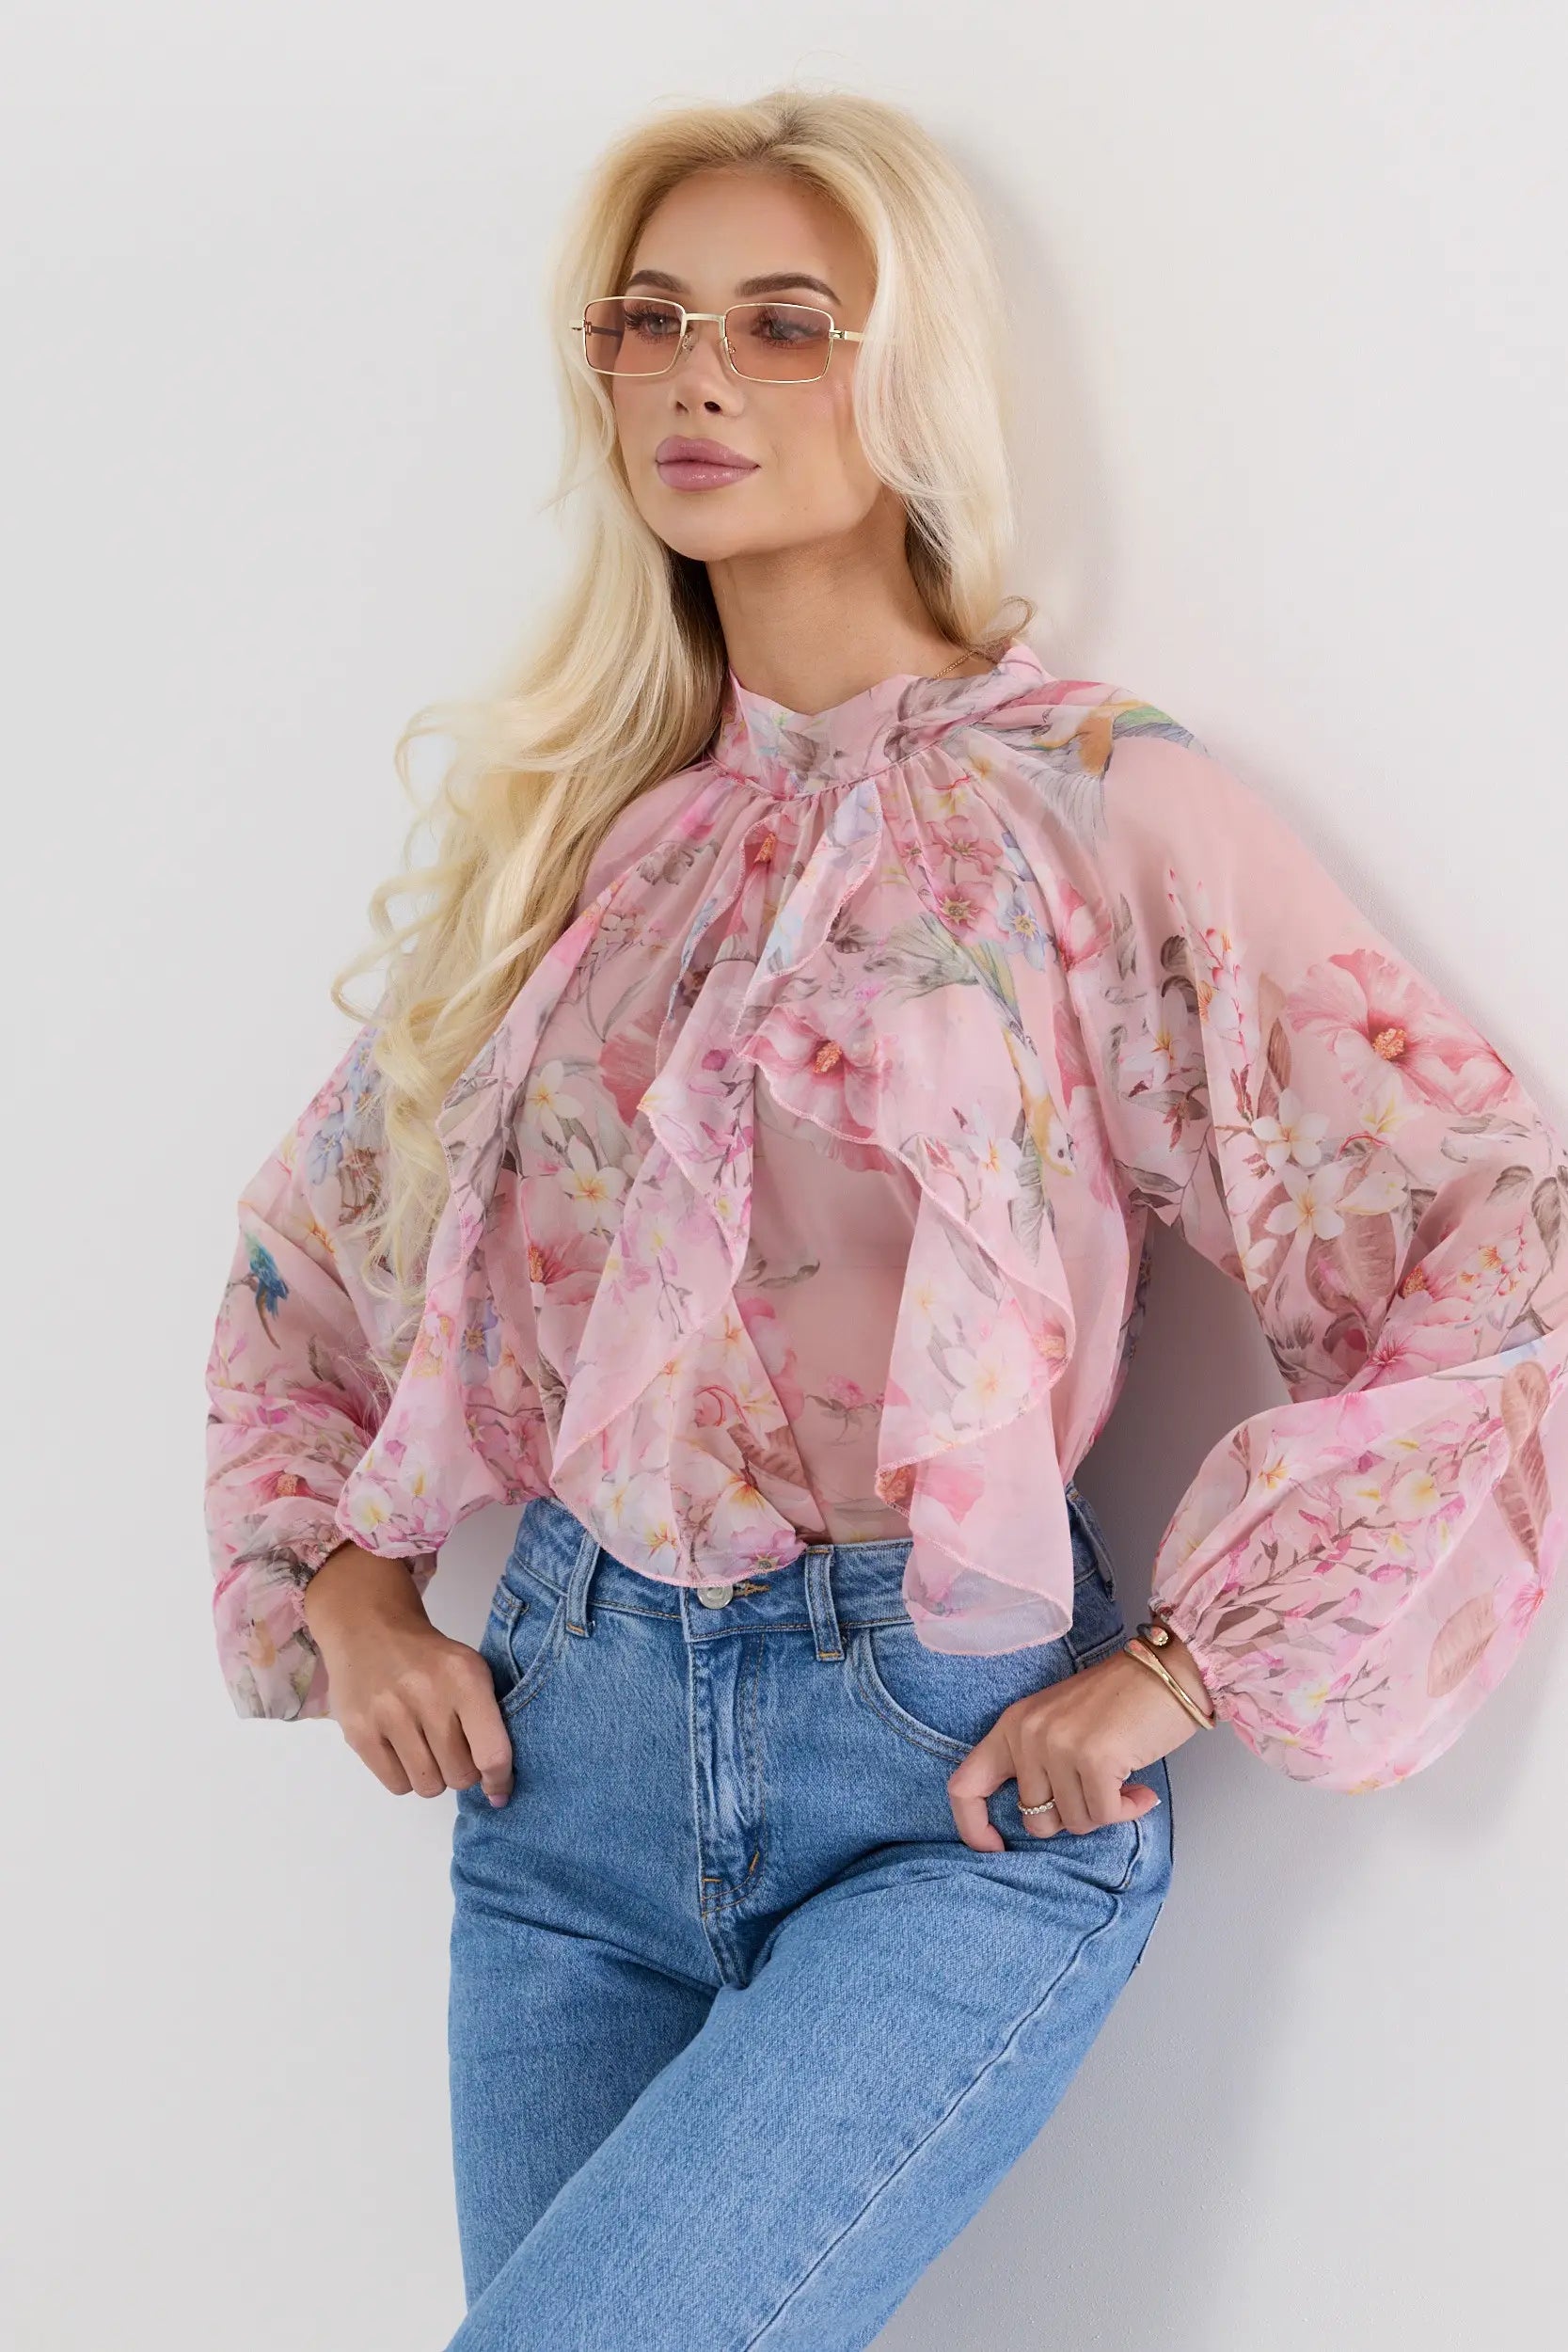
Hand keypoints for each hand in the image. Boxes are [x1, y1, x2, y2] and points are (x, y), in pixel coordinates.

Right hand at [302, 1543, 514, 1806]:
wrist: (371, 1628)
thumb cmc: (431, 1658)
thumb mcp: (471, 1672)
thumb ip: (490, 1723)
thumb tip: (497, 1791)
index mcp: (465, 1678)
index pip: (491, 1752)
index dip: (499, 1780)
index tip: (498, 1789)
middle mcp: (427, 1695)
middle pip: (459, 1775)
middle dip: (462, 1771)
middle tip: (453, 1749)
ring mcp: (388, 1714)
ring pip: (428, 1786)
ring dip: (433, 1776)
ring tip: (427, 1748)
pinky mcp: (359, 1731)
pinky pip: (396, 1785)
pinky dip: (405, 1776)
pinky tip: (403, 1749)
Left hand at [946, 1636, 1211, 1852]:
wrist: (1166, 1672)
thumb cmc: (1118, 1701)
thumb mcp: (1058, 1726)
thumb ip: (1036, 1766)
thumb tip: (1038, 1823)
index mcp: (1011, 1726)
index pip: (964, 1787)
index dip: (972, 1828)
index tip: (995, 1848)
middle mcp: (1027, 1734)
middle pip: (1034, 1820)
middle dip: (1071, 1817)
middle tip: (1097, 1791)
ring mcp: (1058, 1746)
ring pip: (1074, 1822)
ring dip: (1105, 1811)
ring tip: (1121, 1780)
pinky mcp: (1093, 1758)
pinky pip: (1105, 1815)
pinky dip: (1127, 1810)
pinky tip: (1140, 1790)